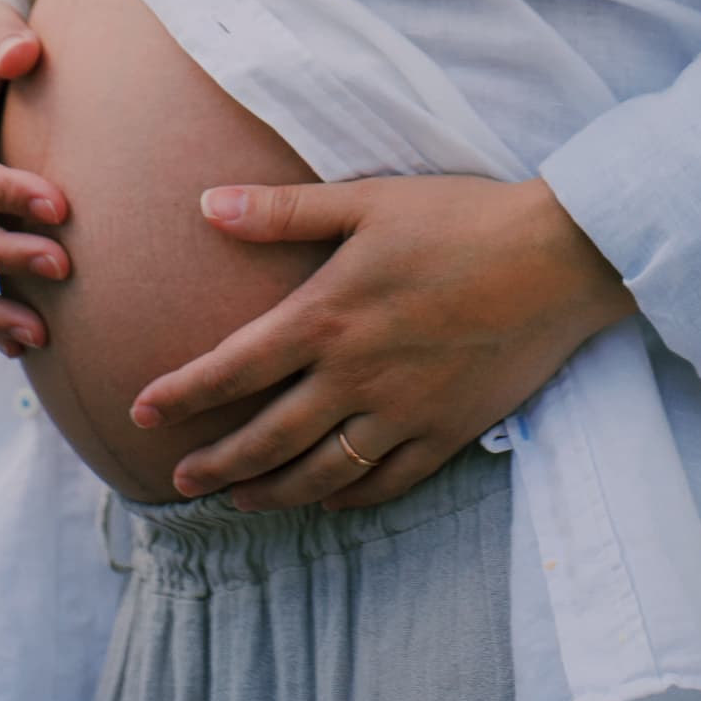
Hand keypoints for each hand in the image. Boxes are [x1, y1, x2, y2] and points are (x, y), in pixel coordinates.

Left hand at [129, 175, 637, 511]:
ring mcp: (402, 412)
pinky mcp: (448, 431)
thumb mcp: (367, 200)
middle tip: (178, 481)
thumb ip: (284, 211)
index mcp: (326, 318)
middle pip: (267, 437)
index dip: (182, 394)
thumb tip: (208, 204)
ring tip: (240, 499)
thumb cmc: (461, 218)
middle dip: (216, 463)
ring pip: (321, 472)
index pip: (233, 368)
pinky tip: (329, 499)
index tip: (141, 413)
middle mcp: (355, 376)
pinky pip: (388, 482)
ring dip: (272, 492)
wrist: (558, 258)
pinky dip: (349, 496)